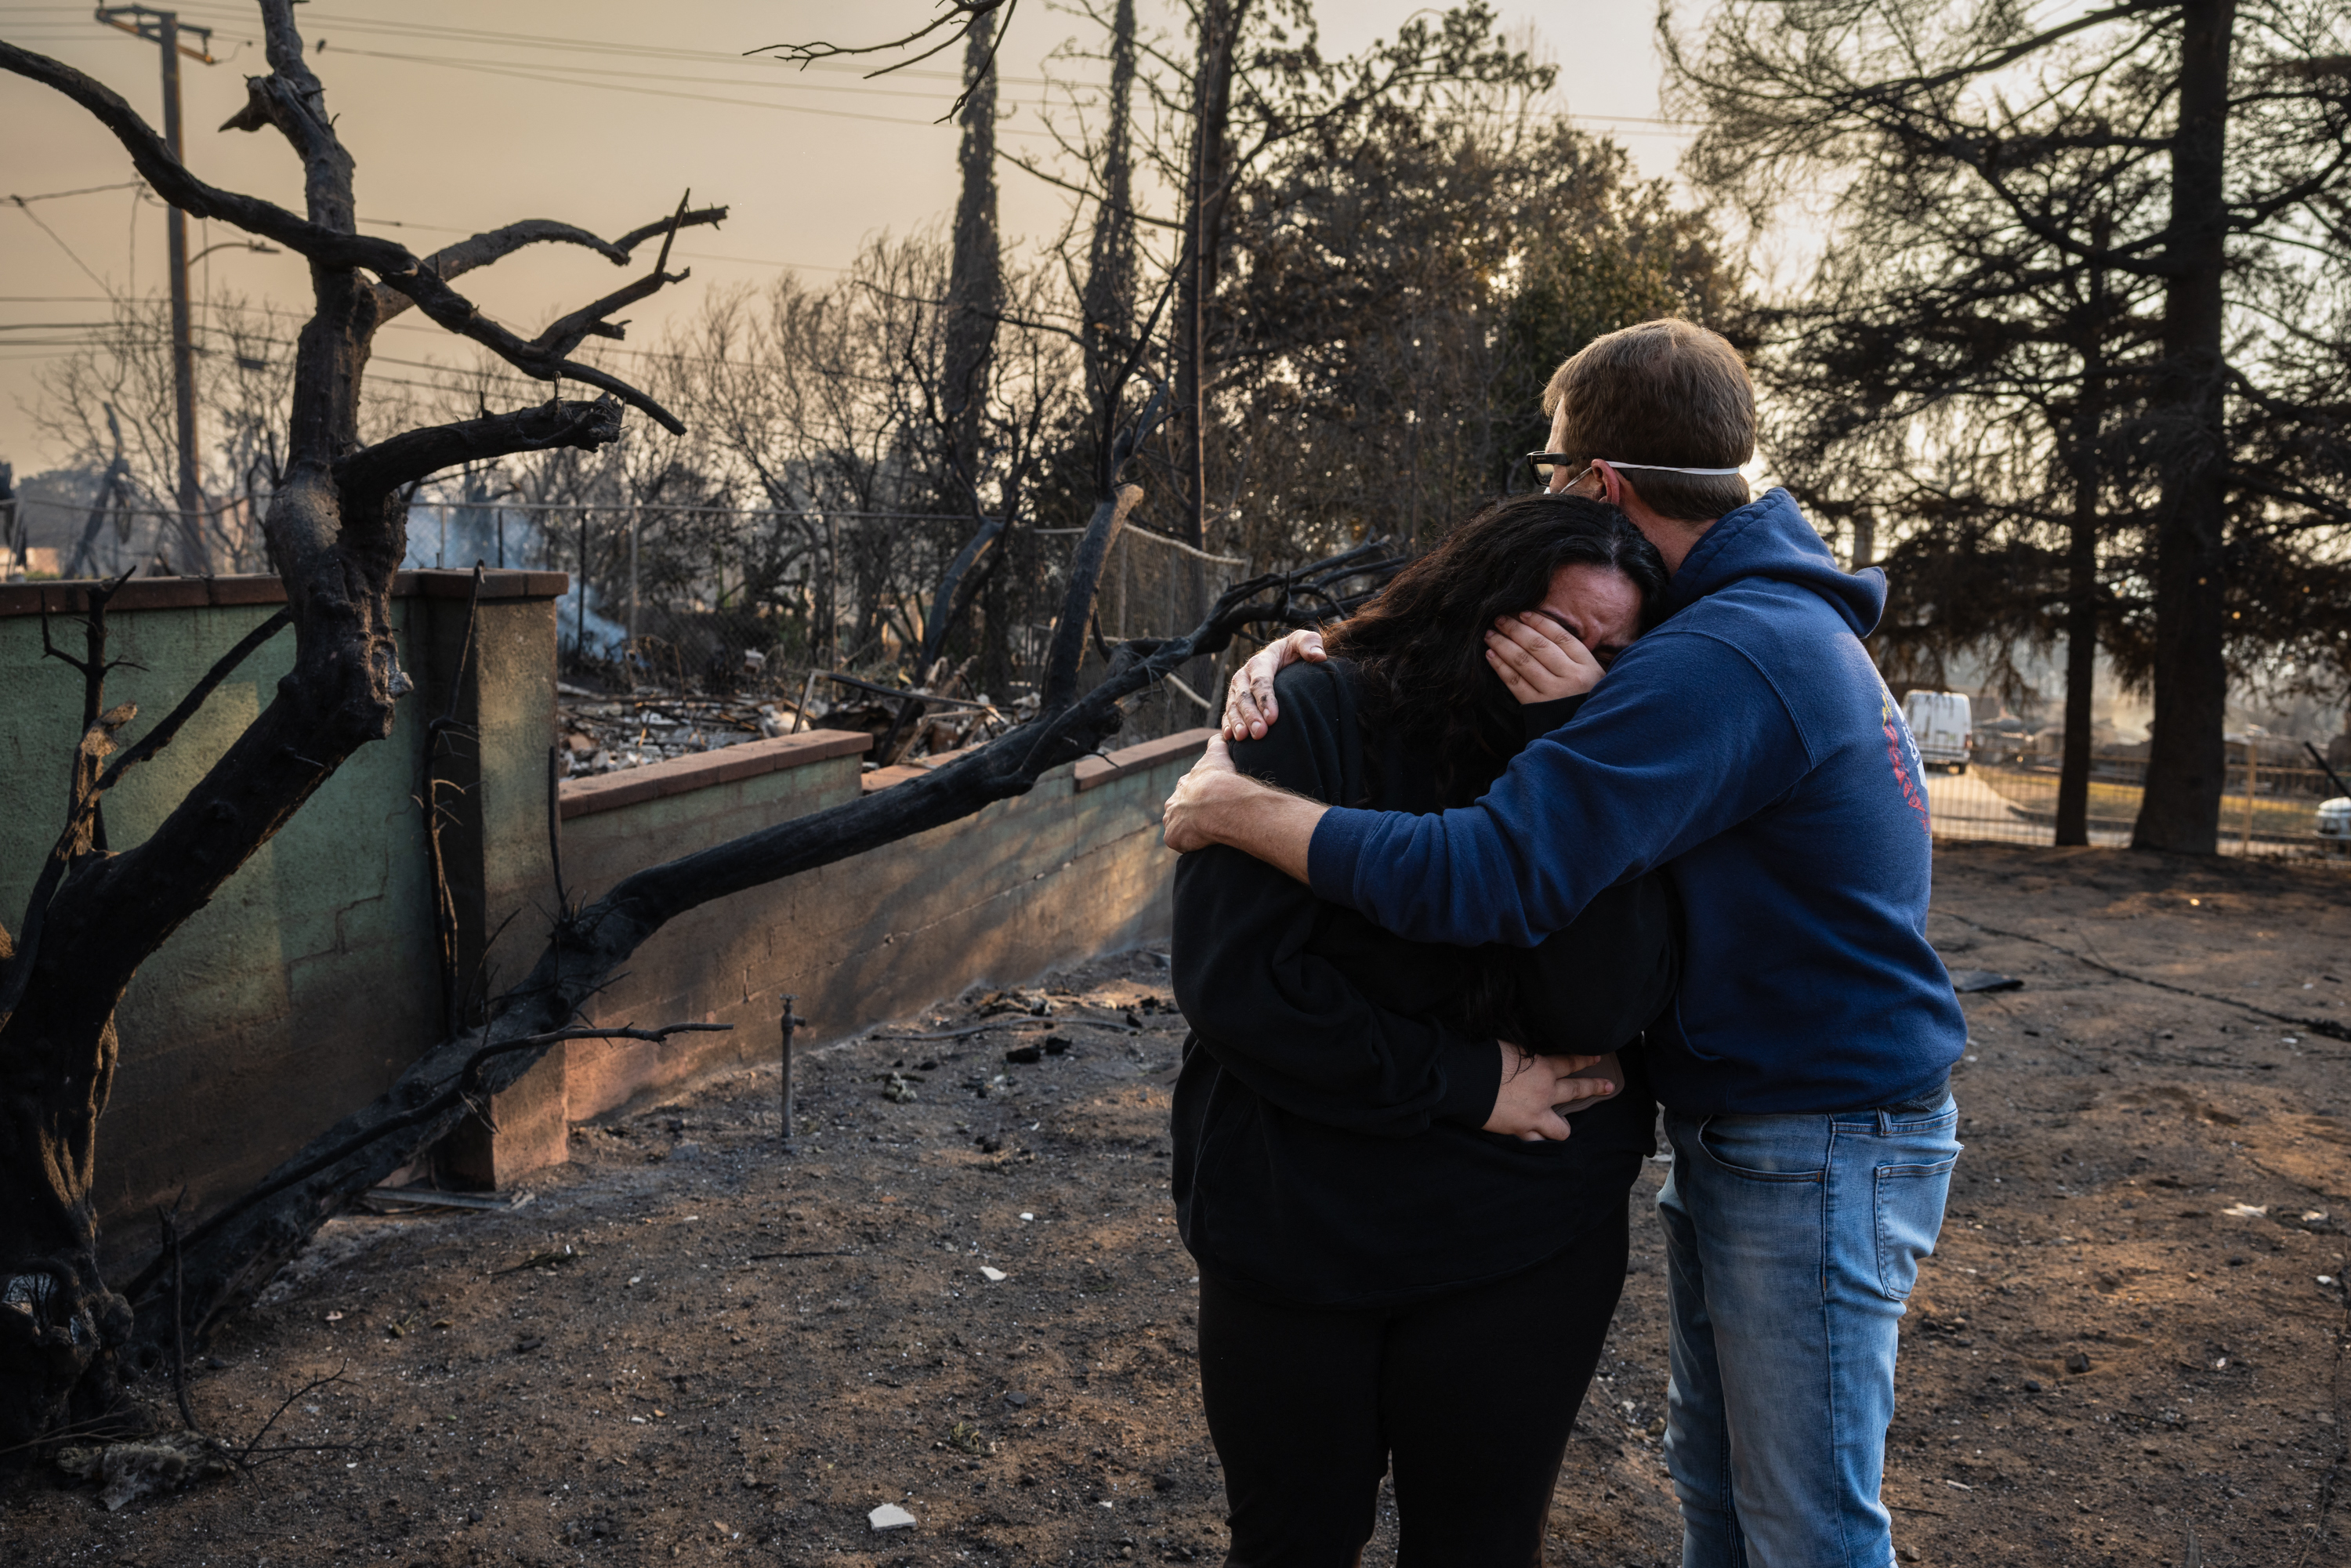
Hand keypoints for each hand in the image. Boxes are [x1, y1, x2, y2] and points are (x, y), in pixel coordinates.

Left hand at [1162, 731, 1246, 851]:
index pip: (1188, 790)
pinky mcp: (1173, 837)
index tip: (1210, 799)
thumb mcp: (1218, 754)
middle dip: (1190, 813)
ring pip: (1177, 827)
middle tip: (1208, 818)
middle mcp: (1173, 802)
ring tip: (1205, 833)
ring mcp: (1171, 821)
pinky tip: (1201, 843)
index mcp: (1184, 785)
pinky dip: (1188, 844)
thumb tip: (1219, 734)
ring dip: (1187, 830)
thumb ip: (1216, 743)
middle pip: (1179, 809)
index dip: (1199, 795)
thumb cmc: (1220, 778)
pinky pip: (1179, 842)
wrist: (1218, 800)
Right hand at [1223, 629, 1325, 739]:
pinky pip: (1227, 714)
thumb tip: (1318, 656)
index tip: (1273, 718)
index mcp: (1260, 662)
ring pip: (1233, 707)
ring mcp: (1237, 690)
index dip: (1265, 699)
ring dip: (1237, 723)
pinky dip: (1227, 726)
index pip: (1261, 681)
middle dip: (1251, 716)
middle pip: (1244, 697)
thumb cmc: (1294, 652)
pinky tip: (1229, 738)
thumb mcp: (1302, 642)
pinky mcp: (1234, 702)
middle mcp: (1244, 676)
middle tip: (1260, 734)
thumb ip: (1310, 643)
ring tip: (1243, 738)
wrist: (1282, 659)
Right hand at [1484, 1044, 1616, 1141]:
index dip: (1584, 1060)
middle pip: (1575, 1091)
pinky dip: (1534, 1140)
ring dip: (1561, 1127)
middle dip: (1594, 1087)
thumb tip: (1530, 1054)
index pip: (1569, 1063)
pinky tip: (1534, 1140)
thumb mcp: (1511, 1049)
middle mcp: (1544, 1093)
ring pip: (1560, 1128)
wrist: (1466, 1079)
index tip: (1596, 1059)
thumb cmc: (1484, 1058)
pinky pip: (1534, 1141)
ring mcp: (1534, 1115)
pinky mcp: (1519, 1130)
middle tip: (1608, 1087)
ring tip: (1561, 1127)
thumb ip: (1526, 1055)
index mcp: (1542, 1068)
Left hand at [1485, 612, 1604, 704]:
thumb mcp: (1595, 676)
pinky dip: (1500, 666)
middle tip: (1499, 618)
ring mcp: (1553, 693)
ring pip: (1523, 661)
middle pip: (1538, 645)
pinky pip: (1514, 682)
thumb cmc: (1588, 701)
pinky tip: (1491, 655)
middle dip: (1515, 629)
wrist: (1588, 735)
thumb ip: (1575, 656)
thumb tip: (1545, 630)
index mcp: (1587, 665)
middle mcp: (1571, 677)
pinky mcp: (1536, 707)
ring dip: (1503, 644)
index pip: (1560, 636)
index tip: (1522, 613)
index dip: (1539, 622)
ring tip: (1490, 634)